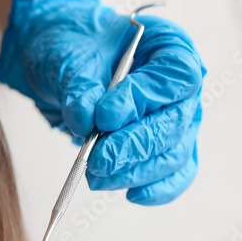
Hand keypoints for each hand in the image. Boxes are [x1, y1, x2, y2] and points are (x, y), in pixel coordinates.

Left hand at [0, 0, 205, 204]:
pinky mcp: (163, 147)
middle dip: (135, 147)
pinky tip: (131, 194)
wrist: (61, 63)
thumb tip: (86, 121)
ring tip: (95, 176)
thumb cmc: (72, 46)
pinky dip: (155, 188)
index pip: (176, 77)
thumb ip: (79, 85)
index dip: (144, 99)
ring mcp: (176, 119)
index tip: (104, 117)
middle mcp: (181, 86)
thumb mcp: (67, 54)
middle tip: (97, 161)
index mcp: (169, 46)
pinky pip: (171, 174)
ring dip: (136, 172)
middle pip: (176, 123)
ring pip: (173, 155)